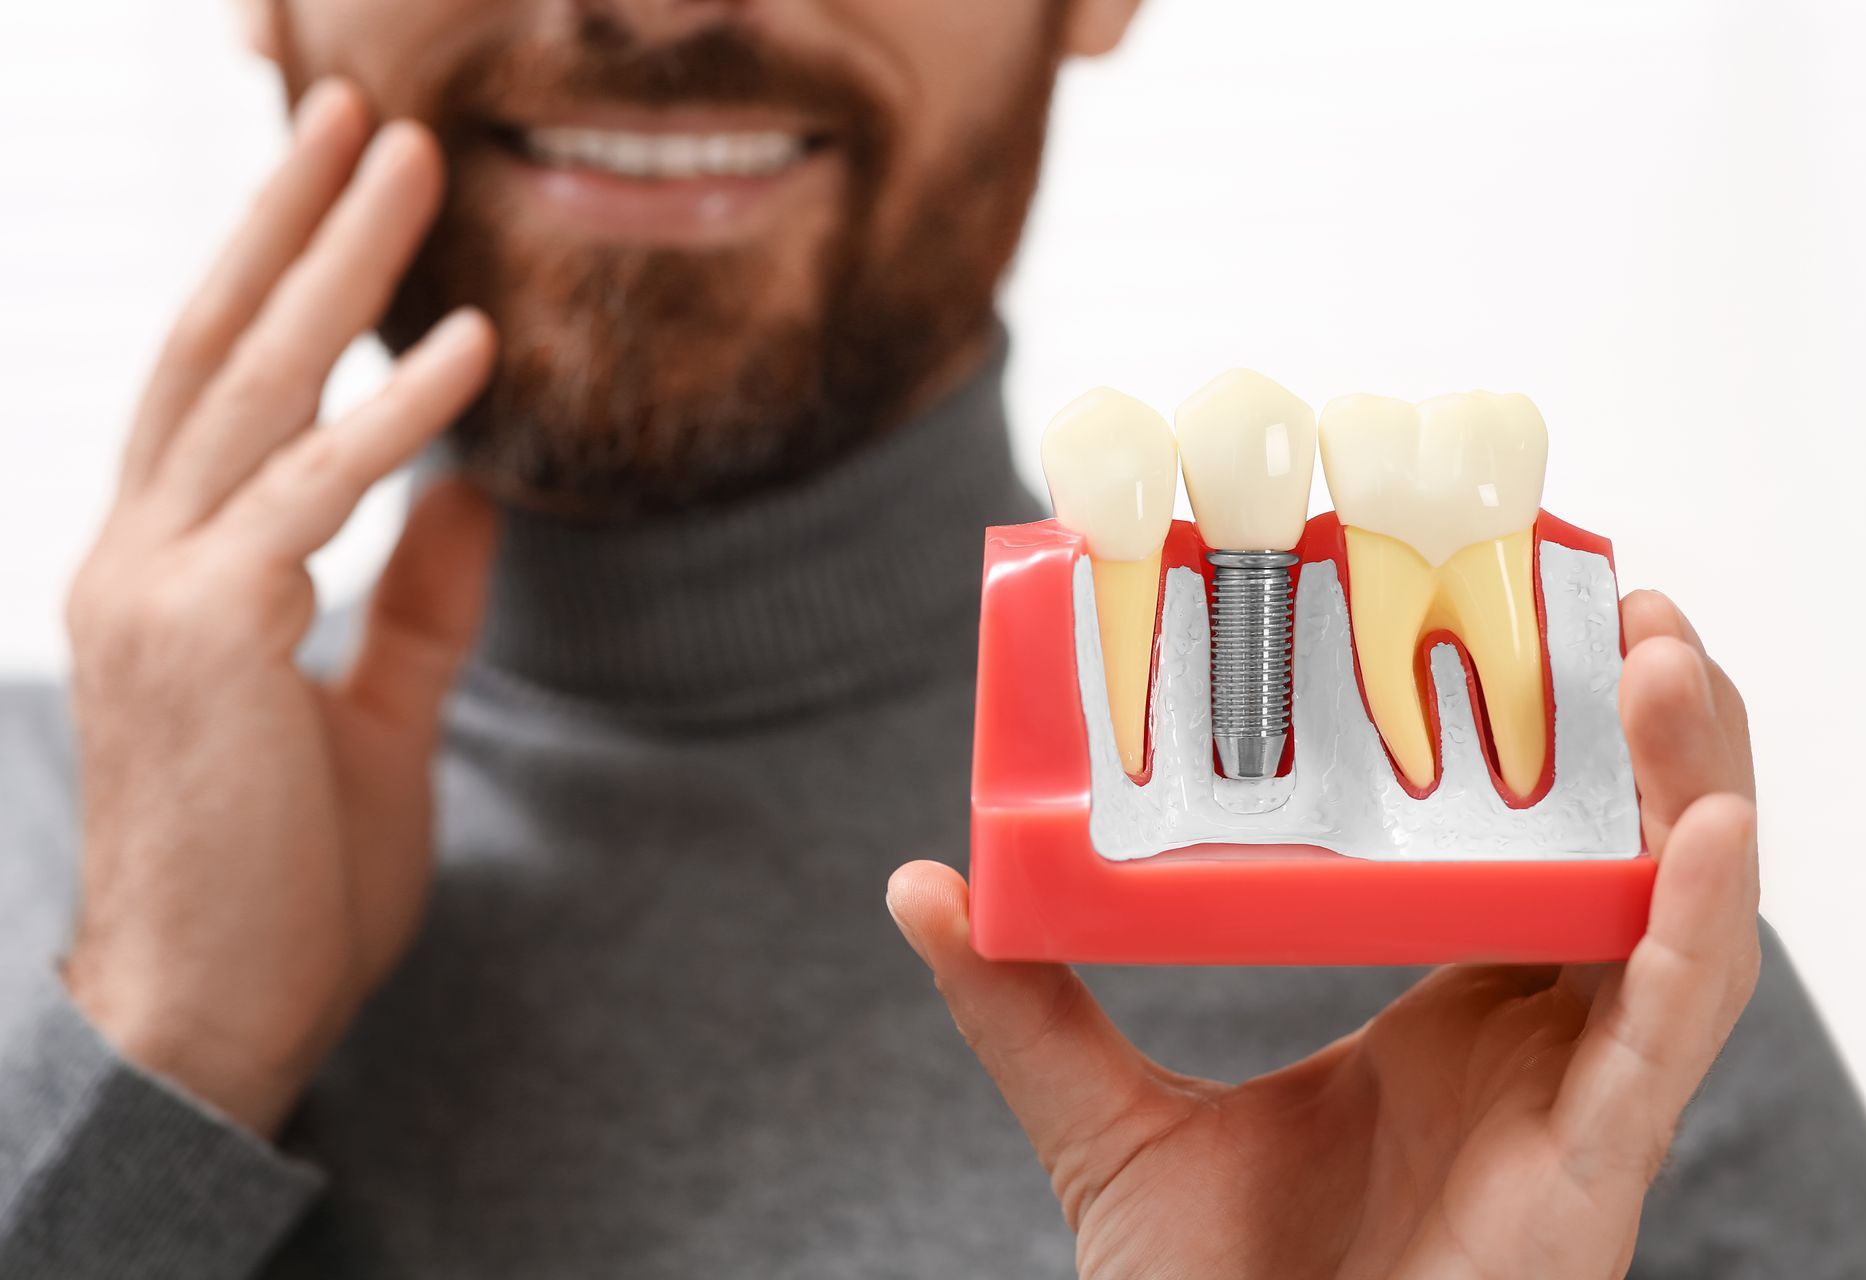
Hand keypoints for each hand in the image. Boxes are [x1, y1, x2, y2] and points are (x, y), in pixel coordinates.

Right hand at [61, 81, 497, 1135]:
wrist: (220, 1014)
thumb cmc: (288, 882)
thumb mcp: (374, 717)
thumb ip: (414, 603)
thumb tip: (474, 492)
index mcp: (169, 572)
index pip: (222, 392)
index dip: (275, 277)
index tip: (339, 188)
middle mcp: (136, 557)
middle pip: (217, 348)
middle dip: (288, 221)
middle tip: (354, 107)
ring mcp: (153, 590)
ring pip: (250, 388)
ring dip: (335, 264)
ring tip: (406, 159)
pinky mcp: (202, 635)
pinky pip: (313, 497)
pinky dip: (390, 414)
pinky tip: (464, 345)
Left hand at [889, 590, 1759, 1278]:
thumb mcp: (1101, 1122)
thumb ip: (1022, 1005)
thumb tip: (918, 886)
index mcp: (1444, 1012)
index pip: (1519, 849)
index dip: (1536, 741)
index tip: (1506, 614)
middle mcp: (1527, 1040)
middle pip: (1622, 855)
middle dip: (1636, 730)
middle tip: (1613, 603)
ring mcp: (1572, 1099)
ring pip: (1676, 915)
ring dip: (1688, 780)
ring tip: (1662, 656)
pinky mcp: (1593, 1167)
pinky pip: (1676, 1030)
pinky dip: (1704, 925)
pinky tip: (1707, 824)